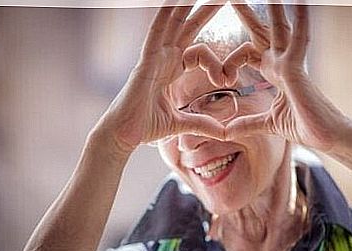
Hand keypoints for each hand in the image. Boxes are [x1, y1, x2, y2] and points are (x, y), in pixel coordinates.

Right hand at [95, 1, 226, 152]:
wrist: (125, 135)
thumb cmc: (145, 127)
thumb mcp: (181, 123)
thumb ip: (202, 123)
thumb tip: (223, 132)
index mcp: (171, 70)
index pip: (198, 52)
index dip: (216, 63)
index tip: (226, 80)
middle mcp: (163, 59)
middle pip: (187, 28)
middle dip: (204, 11)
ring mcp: (153, 58)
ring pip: (173, 25)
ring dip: (186, 6)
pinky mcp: (146, 63)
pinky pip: (155, 33)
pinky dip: (164, 16)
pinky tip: (174, 1)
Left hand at [223, 2, 350, 151]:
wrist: (327, 138)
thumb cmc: (305, 127)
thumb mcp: (266, 123)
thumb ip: (246, 124)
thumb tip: (226, 131)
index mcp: (275, 73)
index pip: (248, 53)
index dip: (231, 60)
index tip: (221, 79)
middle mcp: (283, 63)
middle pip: (260, 32)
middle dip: (246, 14)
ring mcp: (291, 64)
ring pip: (279, 28)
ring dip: (273, 7)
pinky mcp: (298, 69)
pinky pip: (299, 39)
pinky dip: (300, 20)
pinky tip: (299, 1)